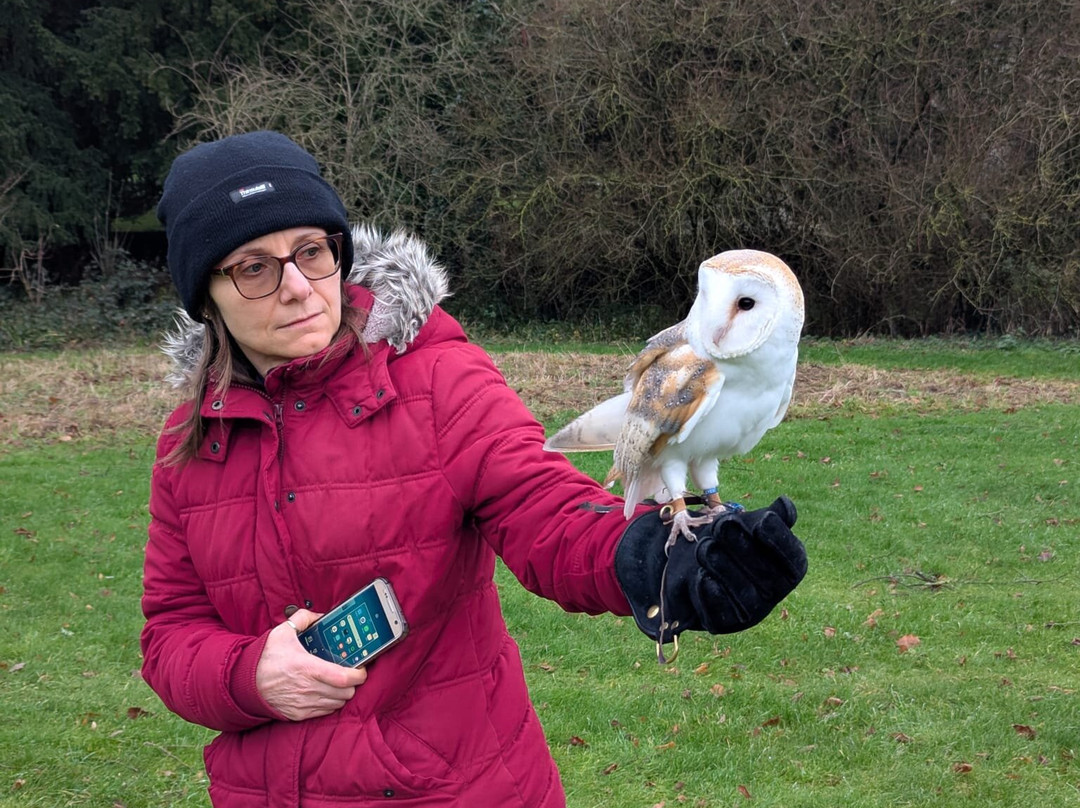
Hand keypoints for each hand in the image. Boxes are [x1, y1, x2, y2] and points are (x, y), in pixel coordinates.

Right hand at [255, 609, 367, 720]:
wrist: (244, 683)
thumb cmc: (264, 659)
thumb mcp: (282, 632)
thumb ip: (303, 619)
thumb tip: (318, 615)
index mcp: (307, 668)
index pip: (343, 678)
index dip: (359, 674)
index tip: (362, 668)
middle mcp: (308, 689)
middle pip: (346, 693)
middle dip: (353, 683)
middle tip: (351, 673)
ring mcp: (304, 704)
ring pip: (337, 703)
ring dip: (342, 694)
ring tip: (339, 682)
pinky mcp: (299, 714)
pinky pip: (325, 712)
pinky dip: (330, 703)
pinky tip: (326, 692)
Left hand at [615, 497, 806, 647]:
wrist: (696, 565)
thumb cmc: (732, 541)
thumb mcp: (749, 524)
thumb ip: (770, 516)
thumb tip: (785, 505)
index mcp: (789, 568)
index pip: (794, 558)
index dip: (779, 540)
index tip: (762, 520)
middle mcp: (774, 593)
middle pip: (765, 574)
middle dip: (741, 545)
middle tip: (721, 525)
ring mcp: (751, 612)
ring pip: (741, 593)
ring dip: (721, 566)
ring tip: (704, 546)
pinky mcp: (725, 623)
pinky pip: (720, 614)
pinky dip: (710, 594)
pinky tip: (702, 575)